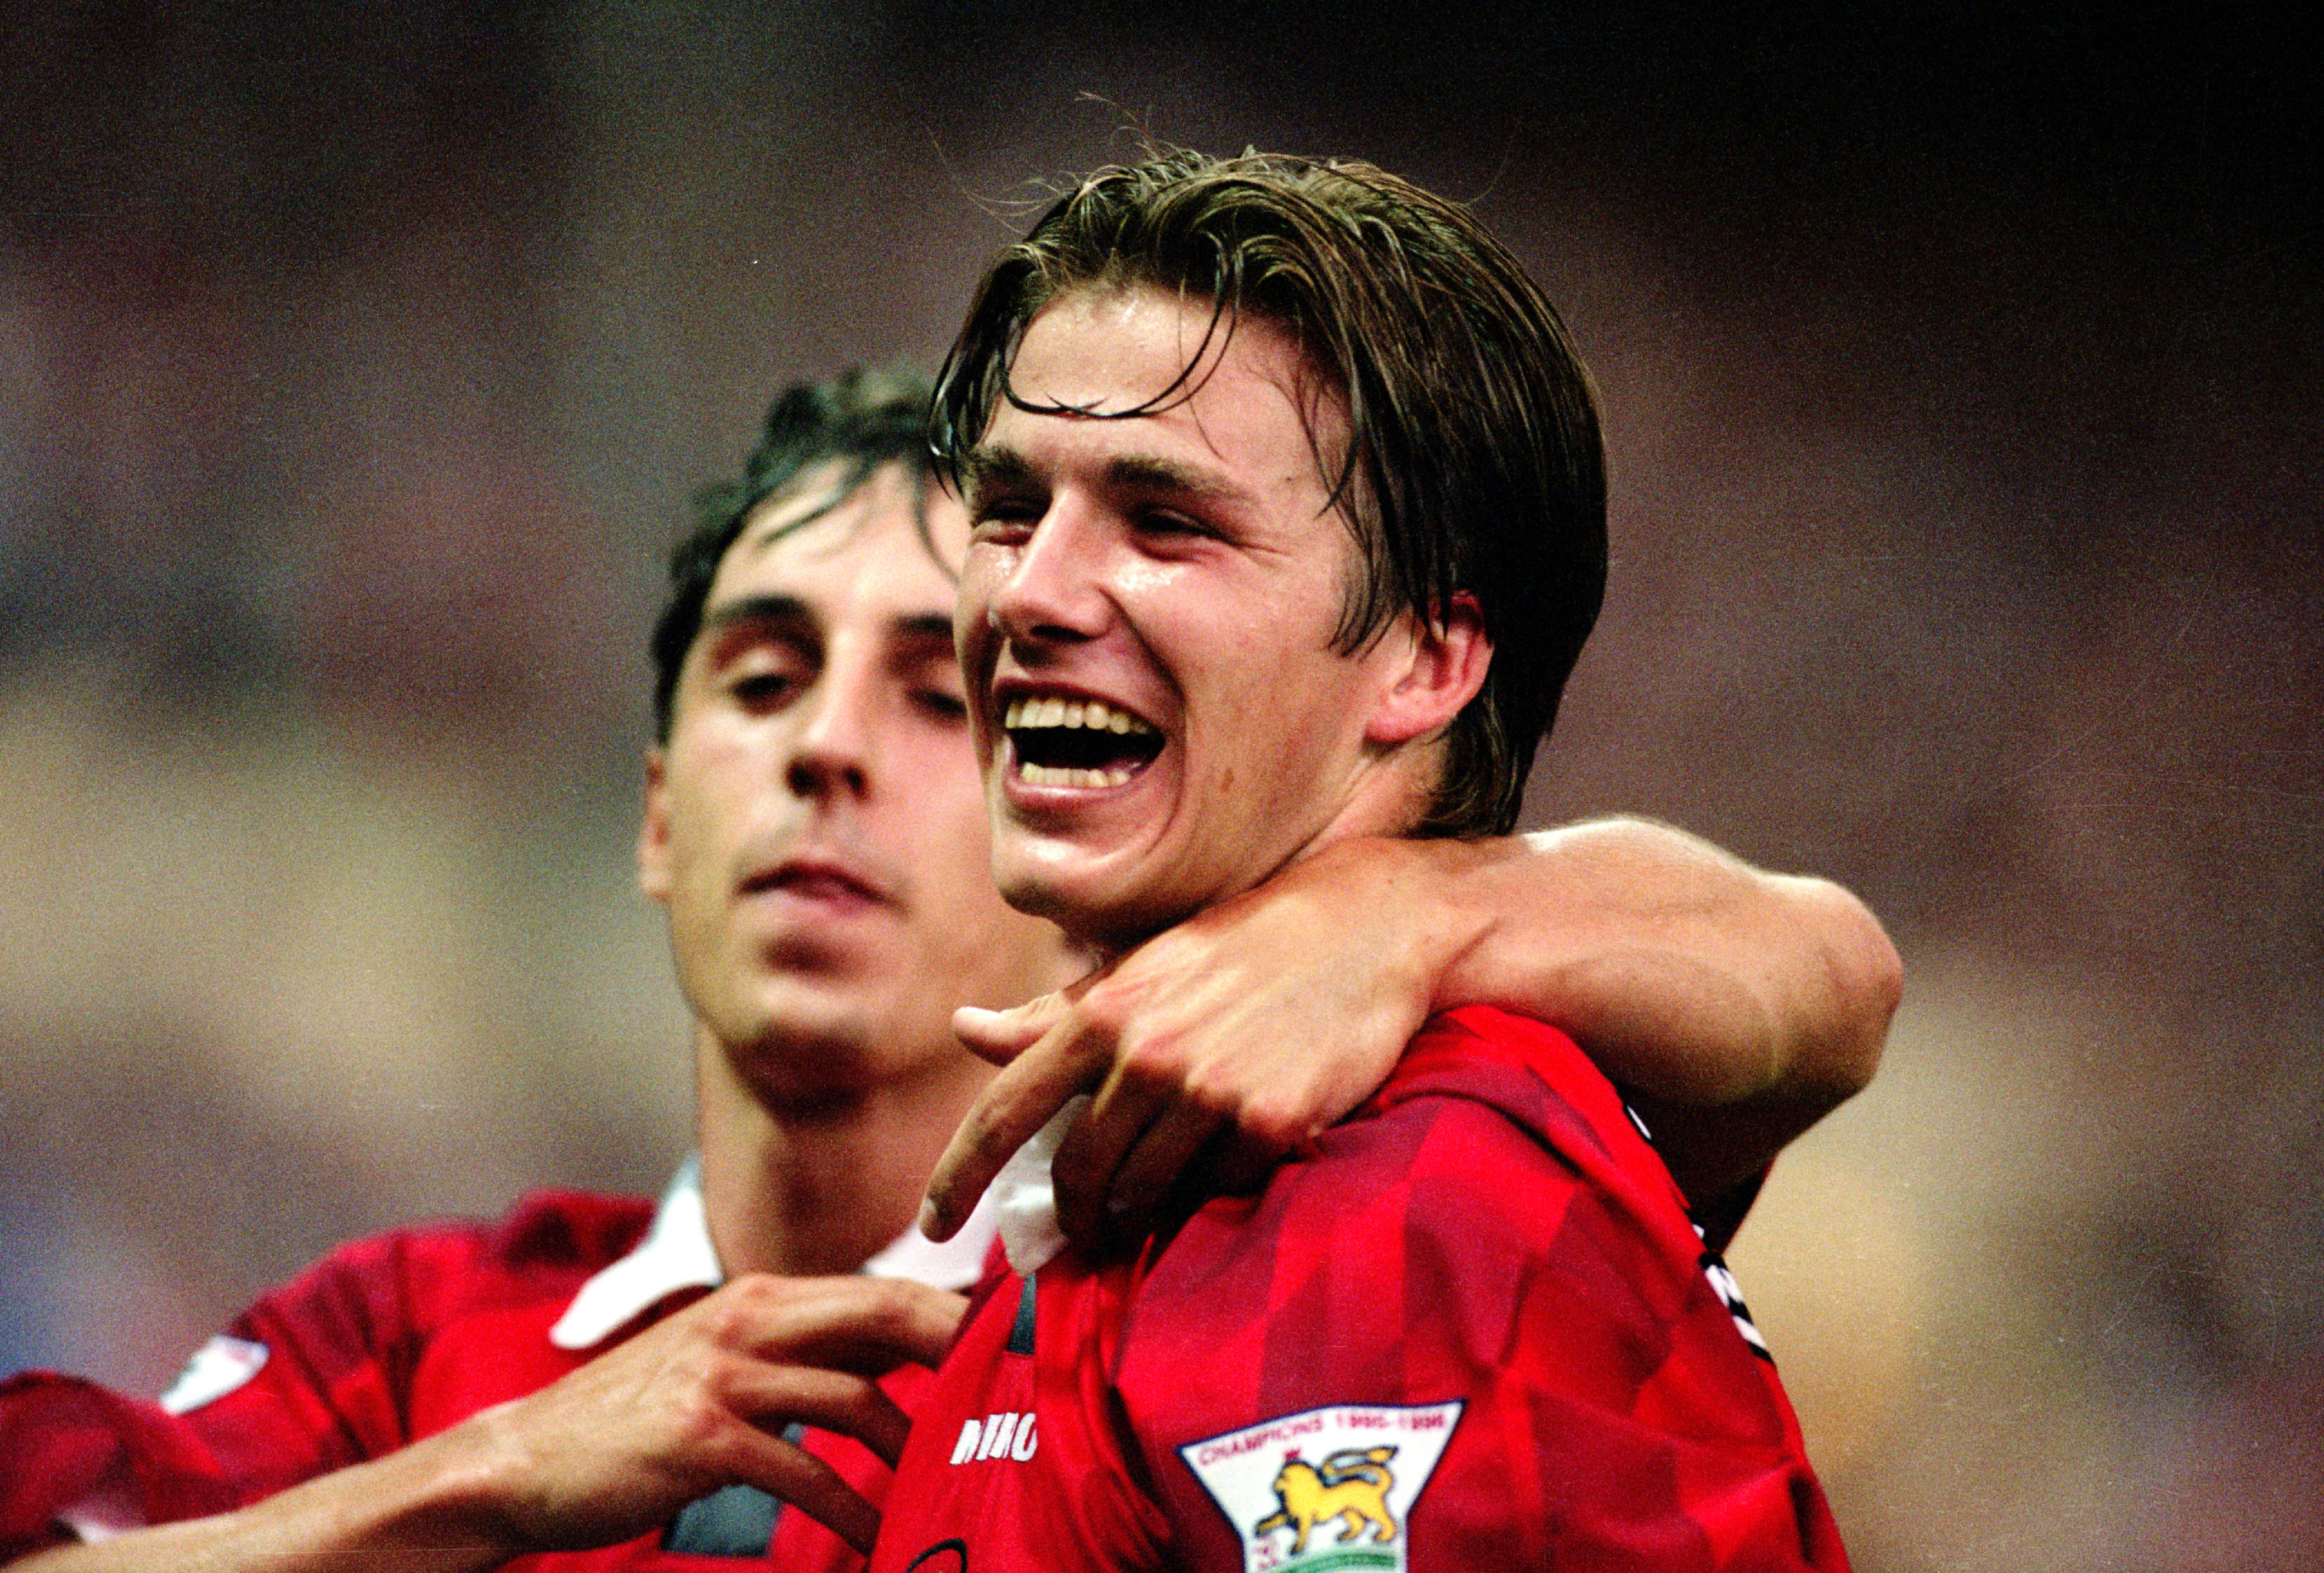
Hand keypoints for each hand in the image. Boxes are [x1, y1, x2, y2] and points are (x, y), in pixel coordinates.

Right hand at [448, 1273, 961, 1555]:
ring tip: (952, 1484)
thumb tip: (893, 1356)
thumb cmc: (636, 1416)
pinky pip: (805, 1473)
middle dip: (959, 1350)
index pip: (880, 1289)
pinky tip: (878, 1542)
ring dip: (914, 1448)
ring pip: (855, 1398)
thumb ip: (801, 1350)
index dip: (951, 1312)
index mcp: (759, 1297)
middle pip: (884, 1315)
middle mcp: (748, 1319)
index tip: (1009, 1341)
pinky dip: (852, 1512)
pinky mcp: (702, 1434)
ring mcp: (724, 1374)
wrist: (525, 1457)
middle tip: (1018, 1390)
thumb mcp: (722, 1359)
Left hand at [921, 842, 1446, 1253]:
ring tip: (1153, 1207)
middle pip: (1077, 1172)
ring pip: (1144, 1192)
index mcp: (1100, 1012)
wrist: (1362, 929)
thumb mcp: (1138, 969)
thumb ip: (1050, 1014)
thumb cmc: (1240, 948)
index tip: (932, 1225)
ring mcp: (1209, 1089)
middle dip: (1075, 1215)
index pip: (1003, 1111)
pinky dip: (1216, 1188)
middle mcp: (1145, 1052)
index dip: (957, 1177)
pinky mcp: (1270, 1121)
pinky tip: (1231, 1158)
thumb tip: (966, 1028)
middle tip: (1087, 1232)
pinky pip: (1220, 1189)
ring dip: (1140, 1213)